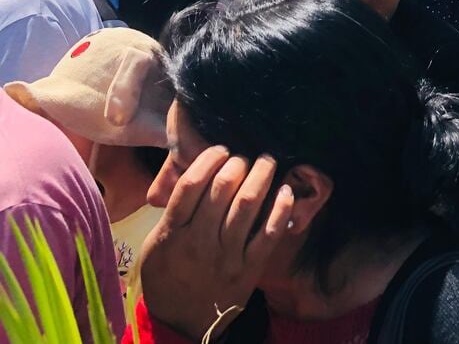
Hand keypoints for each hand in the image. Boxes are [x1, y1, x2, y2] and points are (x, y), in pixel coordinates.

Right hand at [140, 147, 294, 339]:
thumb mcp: (157, 244)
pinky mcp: (250, 268)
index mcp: (173, 234)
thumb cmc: (169, 276)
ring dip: (261, 176)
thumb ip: (173, 212)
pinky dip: (280, 208)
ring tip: (267, 161)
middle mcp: (200, 242)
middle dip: (237, 163)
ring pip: (247, 205)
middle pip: (221, 190)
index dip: (208, 160)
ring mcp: (227, 255)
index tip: (220, 149)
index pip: (190, 187)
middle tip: (245, 156)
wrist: (183, 323)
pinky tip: (286, 190)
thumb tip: (192, 171)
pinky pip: (269, 233)